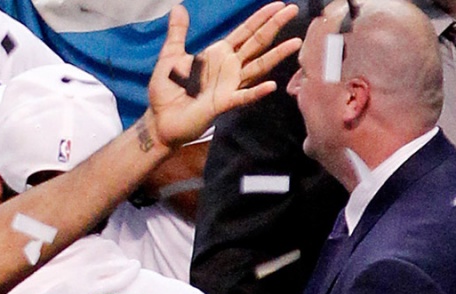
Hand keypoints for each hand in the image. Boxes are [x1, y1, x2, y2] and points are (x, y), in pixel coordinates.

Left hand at [142, 2, 301, 147]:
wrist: (160, 119)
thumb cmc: (167, 90)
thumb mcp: (170, 55)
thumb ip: (177, 33)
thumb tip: (177, 8)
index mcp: (218, 54)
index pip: (244, 32)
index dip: (260, 18)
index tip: (278, 5)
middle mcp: (230, 67)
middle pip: (257, 43)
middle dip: (274, 26)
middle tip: (292, 9)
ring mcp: (229, 85)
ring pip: (258, 66)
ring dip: (276, 55)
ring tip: (295, 42)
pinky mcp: (223, 103)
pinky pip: (243, 96)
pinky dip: (257, 91)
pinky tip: (271, 85)